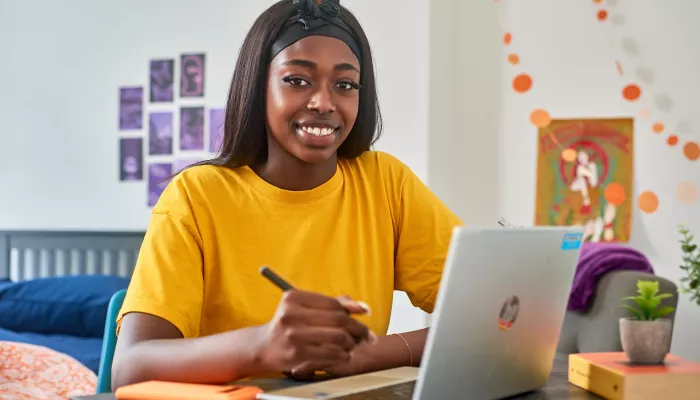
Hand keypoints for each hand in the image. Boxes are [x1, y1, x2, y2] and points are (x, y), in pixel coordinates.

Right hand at [256, 290, 375, 373]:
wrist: (264, 346)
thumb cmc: (290, 324)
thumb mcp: (305, 308)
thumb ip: (332, 304)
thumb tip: (361, 307)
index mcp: (293, 297)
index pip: (332, 302)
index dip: (353, 308)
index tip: (366, 312)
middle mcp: (291, 314)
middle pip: (338, 319)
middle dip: (358, 328)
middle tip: (368, 335)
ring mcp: (293, 334)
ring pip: (337, 337)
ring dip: (352, 343)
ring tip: (353, 345)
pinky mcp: (296, 353)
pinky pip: (331, 353)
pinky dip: (343, 355)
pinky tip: (343, 355)